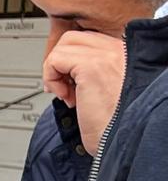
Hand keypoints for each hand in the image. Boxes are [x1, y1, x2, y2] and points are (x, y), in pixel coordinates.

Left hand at [42, 30, 124, 153]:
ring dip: (55, 71)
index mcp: (126, 55)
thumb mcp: (109, 92)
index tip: (71, 85)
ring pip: (64, 45)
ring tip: (67, 94)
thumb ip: (94, 75)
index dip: (72, 61)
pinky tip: (66, 97)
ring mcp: (108, 55)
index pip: (90, 41)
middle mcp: (121, 50)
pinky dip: (51, 78)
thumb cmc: (119, 125)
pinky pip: (55, 59)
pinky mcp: (92, 66)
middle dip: (61, 62)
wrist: (130, 142)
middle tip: (64, 88)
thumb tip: (67, 70)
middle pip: (74, 38)